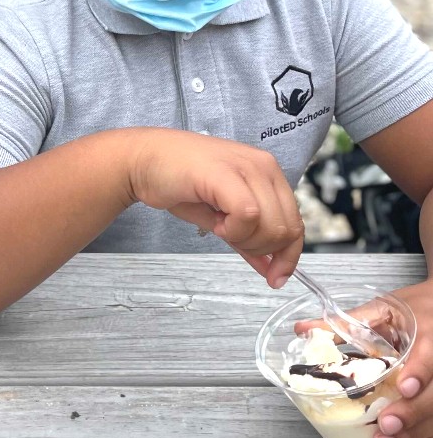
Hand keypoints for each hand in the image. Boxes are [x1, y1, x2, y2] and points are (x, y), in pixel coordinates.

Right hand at [128, 129, 304, 286]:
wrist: (142, 160)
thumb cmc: (177, 183)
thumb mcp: (221, 215)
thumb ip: (249, 237)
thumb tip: (271, 268)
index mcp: (267, 172)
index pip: (296, 222)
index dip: (288, 256)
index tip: (275, 277)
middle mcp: (263, 165)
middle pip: (287, 228)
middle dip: (261, 248)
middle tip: (229, 237)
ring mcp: (246, 167)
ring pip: (271, 225)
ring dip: (244, 239)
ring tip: (219, 225)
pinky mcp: (225, 174)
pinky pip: (248, 216)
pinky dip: (233, 230)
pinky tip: (215, 223)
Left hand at [294, 280, 432, 437]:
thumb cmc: (414, 308)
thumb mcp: (382, 310)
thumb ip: (346, 321)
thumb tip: (303, 329)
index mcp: (427, 335)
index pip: (427, 356)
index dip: (418, 373)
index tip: (403, 388)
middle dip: (411, 413)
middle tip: (386, 426)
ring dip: (415, 432)